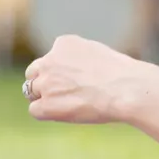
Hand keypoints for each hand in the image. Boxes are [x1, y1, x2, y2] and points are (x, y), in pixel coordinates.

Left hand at [22, 35, 158, 124]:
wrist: (127, 89)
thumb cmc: (121, 75)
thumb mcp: (97, 54)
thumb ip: (77, 59)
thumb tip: (70, 73)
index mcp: (63, 43)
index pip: (49, 59)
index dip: (59, 73)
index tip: (76, 81)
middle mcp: (50, 60)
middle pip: (33, 73)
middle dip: (44, 83)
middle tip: (65, 94)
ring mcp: (46, 82)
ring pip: (31, 91)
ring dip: (46, 98)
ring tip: (69, 104)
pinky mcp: (46, 104)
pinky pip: (35, 110)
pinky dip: (46, 113)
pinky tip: (65, 114)